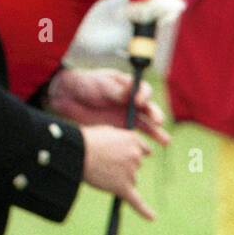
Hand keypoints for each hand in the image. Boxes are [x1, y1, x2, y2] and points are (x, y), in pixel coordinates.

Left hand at [45, 68, 170, 145]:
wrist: (68, 96)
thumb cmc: (86, 83)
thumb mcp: (101, 83)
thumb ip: (116, 90)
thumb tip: (132, 92)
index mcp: (130, 87)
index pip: (144, 91)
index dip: (144, 96)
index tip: (138, 102)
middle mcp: (132, 102)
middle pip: (149, 110)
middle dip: (155, 116)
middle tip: (157, 122)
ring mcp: (127, 116)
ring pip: (146, 125)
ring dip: (156, 133)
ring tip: (165, 141)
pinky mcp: (119, 129)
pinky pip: (132, 137)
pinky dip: (139, 144)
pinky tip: (146, 151)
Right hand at [82, 124, 154, 220]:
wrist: (75, 152)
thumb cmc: (85, 140)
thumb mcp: (106, 131)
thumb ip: (120, 139)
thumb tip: (124, 148)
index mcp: (133, 139)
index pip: (142, 150)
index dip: (131, 153)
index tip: (126, 155)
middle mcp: (135, 155)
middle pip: (135, 166)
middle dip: (123, 166)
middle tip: (103, 162)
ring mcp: (131, 172)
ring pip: (131, 180)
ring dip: (119, 179)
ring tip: (100, 171)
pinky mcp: (123, 187)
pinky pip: (136, 202)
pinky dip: (144, 211)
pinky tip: (152, 218)